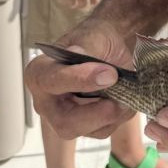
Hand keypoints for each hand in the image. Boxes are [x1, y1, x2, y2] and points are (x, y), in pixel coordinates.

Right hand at [25, 18, 134, 139]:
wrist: (110, 47)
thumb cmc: (94, 39)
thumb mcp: (92, 36)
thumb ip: (87, 49)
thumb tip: (88, 63)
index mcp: (39, 73)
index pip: (52, 81)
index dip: (80, 79)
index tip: (109, 74)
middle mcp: (47, 102)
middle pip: (65, 122)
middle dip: (96, 113)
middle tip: (119, 99)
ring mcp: (65, 118)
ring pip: (87, 131)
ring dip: (113, 115)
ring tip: (127, 94)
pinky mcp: (86, 127)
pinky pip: (104, 130)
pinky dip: (120, 116)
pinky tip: (126, 99)